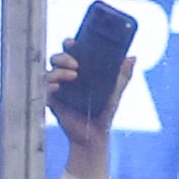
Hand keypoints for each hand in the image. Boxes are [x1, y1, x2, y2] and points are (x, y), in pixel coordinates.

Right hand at [48, 47, 134, 178]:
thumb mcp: (115, 91)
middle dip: (63, 57)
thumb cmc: (104, 112)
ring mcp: (57, 88)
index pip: (70, 51)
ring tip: (73, 76)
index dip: (69, 44)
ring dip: (59, 71)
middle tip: (75, 64)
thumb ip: (123, 75)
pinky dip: (50, 86)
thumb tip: (133, 57)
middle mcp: (66, 77)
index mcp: (79, 70)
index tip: (74, 43)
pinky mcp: (51, 101)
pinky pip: (45, 89)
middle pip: (57, 58)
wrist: (95, 135)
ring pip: (50, 72)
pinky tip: (58, 88)